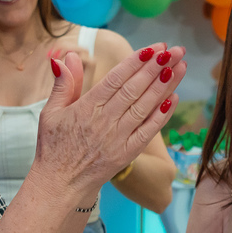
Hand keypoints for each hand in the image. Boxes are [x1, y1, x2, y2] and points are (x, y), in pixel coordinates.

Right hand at [33, 44, 184, 202]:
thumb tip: (67, 57)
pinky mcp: (126, 154)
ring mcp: (118, 138)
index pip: (116, 79)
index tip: (155, 47)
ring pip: (145, 107)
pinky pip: (148, 132)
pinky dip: (162, 115)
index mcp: (86, 108)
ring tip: (180, 67)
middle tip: (175, 50)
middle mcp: (104, 121)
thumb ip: (64, 84)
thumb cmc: (54, 147)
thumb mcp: (51, 112)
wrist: (59, 185)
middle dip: (157, 67)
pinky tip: (174, 98)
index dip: (137, 62)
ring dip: (164, 86)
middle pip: (135, 89)